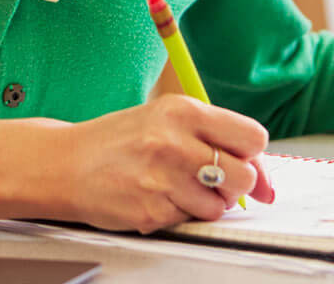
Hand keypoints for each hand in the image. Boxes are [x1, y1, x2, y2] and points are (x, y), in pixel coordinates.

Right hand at [55, 94, 274, 232]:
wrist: (66, 163)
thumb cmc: (122, 139)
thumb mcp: (169, 119)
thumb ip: (217, 138)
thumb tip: (267, 181)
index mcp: (185, 111)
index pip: (252, 137)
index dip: (253, 154)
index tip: (242, 159)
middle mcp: (176, 143)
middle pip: (245, 176)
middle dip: (236, 184)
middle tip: (214, 179)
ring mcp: (163, 180)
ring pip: (220, 206)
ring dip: (207, 202)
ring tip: (179, 186)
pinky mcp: (150, 212)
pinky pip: (189, 222)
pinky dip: (180, 214)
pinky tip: (158, 197)